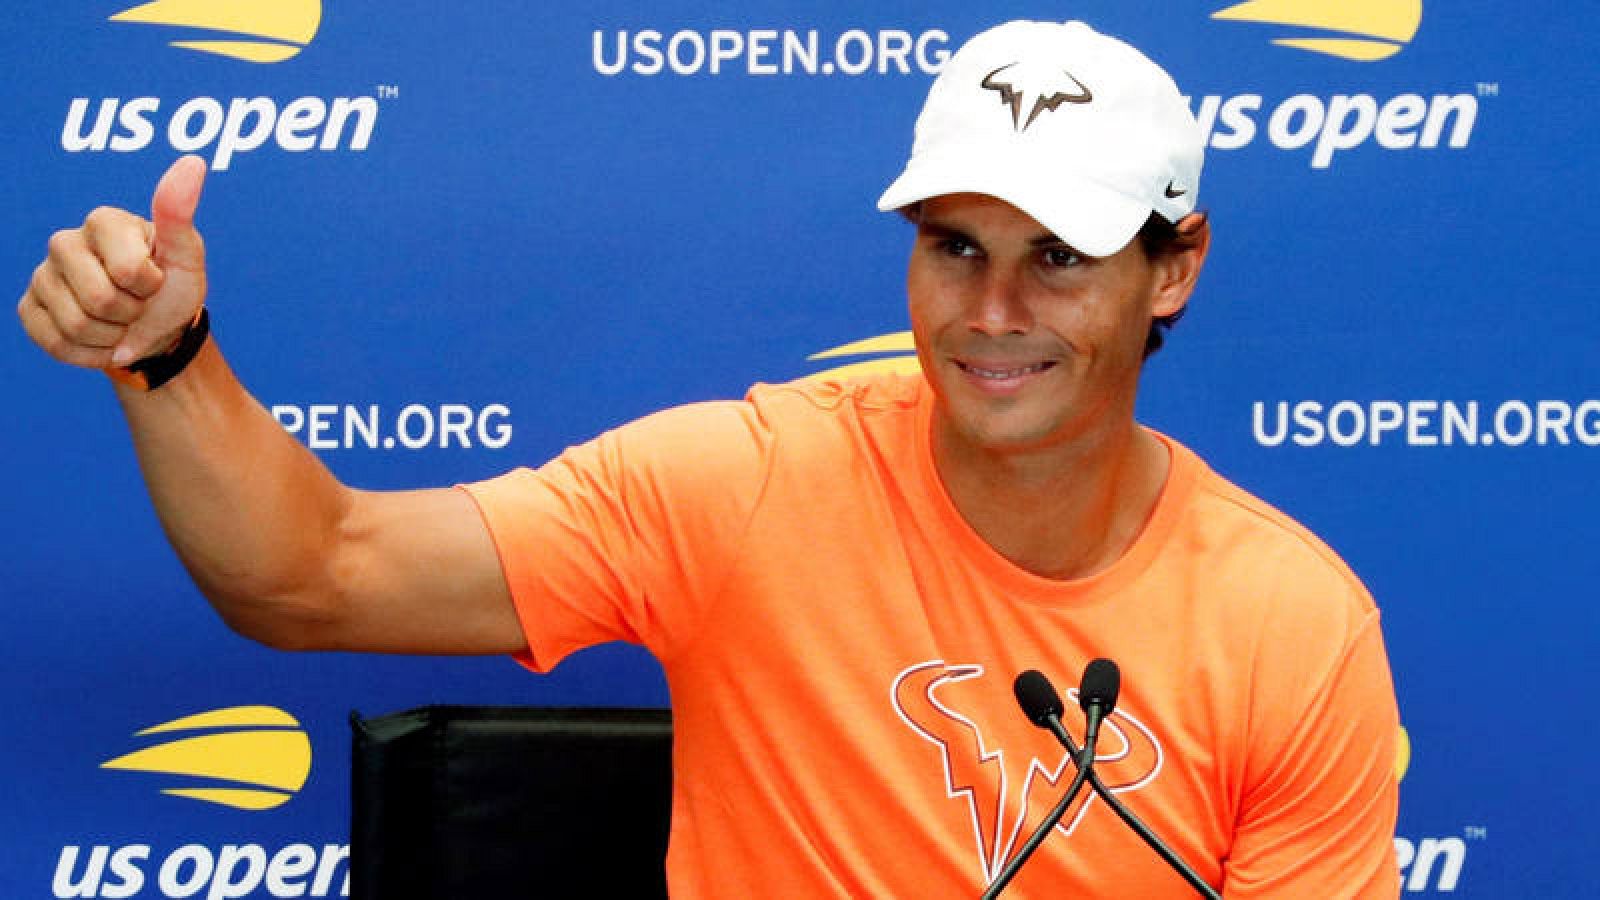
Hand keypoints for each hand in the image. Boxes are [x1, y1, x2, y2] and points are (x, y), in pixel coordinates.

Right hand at [18, 155, 208, 370]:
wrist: (154, 327)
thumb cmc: (171, 285)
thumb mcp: (186, 254)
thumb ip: (180, 213)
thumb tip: (193, 161)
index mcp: (102, 221)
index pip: (129, 271)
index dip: (151, 287)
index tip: (155, 279)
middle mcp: (64, 241)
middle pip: (99, 301)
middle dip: (132, 315)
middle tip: (138, 304)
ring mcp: (42, 275)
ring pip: (77, 327)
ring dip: (114, 338)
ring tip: (122, 321)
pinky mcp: (29, 308)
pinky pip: (57, 344)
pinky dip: (91, 355)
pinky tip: (103, 339)